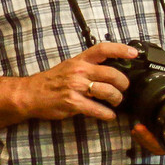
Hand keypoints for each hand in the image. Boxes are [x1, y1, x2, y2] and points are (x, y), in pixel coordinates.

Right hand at [15, 42, 138, 122]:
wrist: (29, 94)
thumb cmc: (52, 81)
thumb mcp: (70, 66)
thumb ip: (89, 66)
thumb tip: (112, 70)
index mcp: (80, 60)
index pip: (103, 49)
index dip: (120, 50)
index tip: (134, 53)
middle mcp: (79, 71)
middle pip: (112, 74)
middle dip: (123, 83)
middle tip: (124, 89)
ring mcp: (75, 87)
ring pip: (108, 91)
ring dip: (117, 99)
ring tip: (116, 102)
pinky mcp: (72, 102)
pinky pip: (97, 109)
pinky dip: (107, 114)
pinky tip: (109, 115)